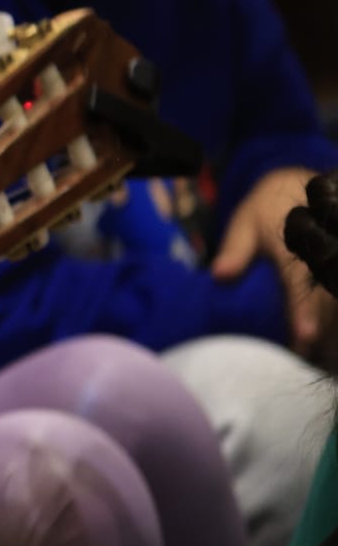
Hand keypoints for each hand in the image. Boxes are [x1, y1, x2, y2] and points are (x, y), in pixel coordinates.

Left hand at [212, 167, 320, 351]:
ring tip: (315, 360)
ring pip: (337, 305)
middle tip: (303, 360)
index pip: (302, 282)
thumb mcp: (247, 221)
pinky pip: (337, 299)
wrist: (305, 185)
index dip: (304, 311)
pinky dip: (332, 323)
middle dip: (321, 334)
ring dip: (331, 333)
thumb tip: (219, 275)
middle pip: (328, 302)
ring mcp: (334, 261)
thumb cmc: (269, 208)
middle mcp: (325, 254)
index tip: (304, 337)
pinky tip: (324, 347)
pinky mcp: (336, 270)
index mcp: (298, 243)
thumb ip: (236, 249)